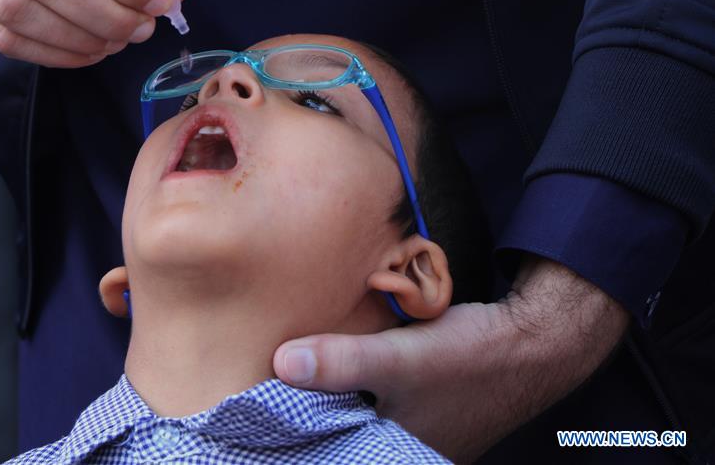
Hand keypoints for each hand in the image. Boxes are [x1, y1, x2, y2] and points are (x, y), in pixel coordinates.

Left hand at [272, 257, 628, 461]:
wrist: (535, 340)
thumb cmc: (472, 357)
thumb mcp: (401, 359)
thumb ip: (344, 362)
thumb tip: (281, 363)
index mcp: (396, 459)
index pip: (329, 454)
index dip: (296, 436)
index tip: (258, 413)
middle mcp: (404, 454)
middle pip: (340, 437)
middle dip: (310, 414)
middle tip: (267, 389)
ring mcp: (416, 432)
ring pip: (357, 419)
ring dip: (331, 398)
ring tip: (291, 376)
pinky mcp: (422, 407)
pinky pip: (375, 403)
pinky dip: (355, 388)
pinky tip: (336, 365)